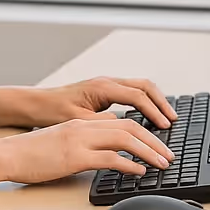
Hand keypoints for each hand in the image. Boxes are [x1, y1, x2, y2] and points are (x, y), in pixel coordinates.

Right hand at [0, 117, 173, 184]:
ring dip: (149, 151)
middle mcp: (84, 127)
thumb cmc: (30, 154)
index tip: (158, 145)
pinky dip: (129, 164)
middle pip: (130, 127)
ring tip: (162, 163)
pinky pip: (110, 158)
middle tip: (169, 155)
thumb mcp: (62, 143)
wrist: (6, 155)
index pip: (122, 121)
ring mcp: (79, 140)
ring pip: (125, 139)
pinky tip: (139, 172)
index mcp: (82, 123)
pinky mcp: (74, 157)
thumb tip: (105, 156)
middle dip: (154, 141)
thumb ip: (83, 144)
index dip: (145, 132)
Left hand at [35, 76, 178, 129]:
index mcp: (102, 88)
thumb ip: (101, 123)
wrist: (37, 104)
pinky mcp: (104, 91)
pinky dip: (145, 101)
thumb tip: (123, 125)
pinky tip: (148, 115)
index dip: (154, 112)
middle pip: (144, 86)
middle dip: (161, 103)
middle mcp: (106, 82)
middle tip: (173, 120)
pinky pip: (132, 92)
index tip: (165, 127)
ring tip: (166, 117)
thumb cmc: (53, 112)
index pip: (138, 97)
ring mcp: (106, 85)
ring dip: (155, 101)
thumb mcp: (77, 121)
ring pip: (140, 87)